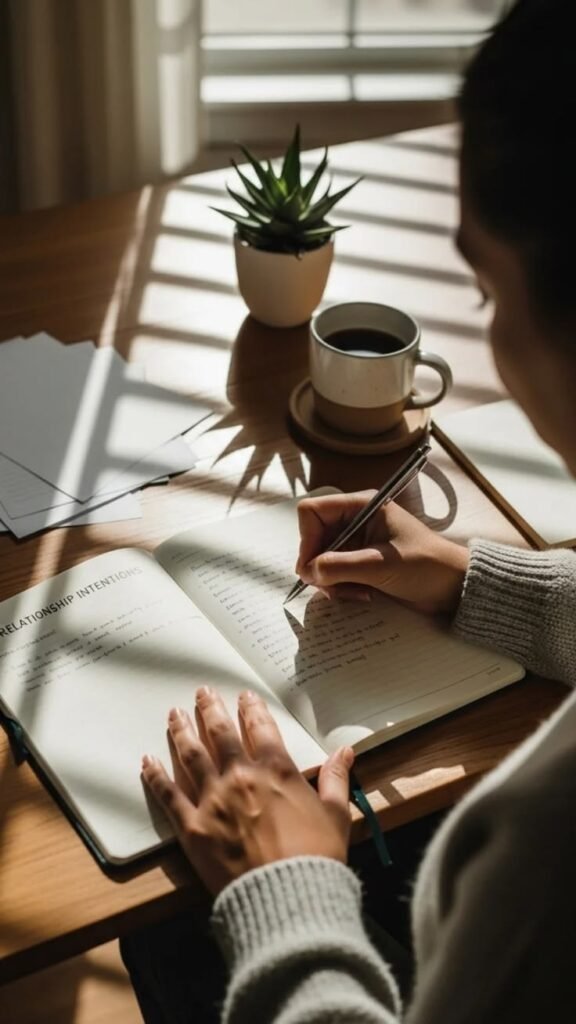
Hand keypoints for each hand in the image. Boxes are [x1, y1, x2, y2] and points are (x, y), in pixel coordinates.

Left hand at [142, 687, 353, 895]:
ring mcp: (212, 800)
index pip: (261, 727)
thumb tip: (345, 751)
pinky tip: (147, 762)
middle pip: (220, 733)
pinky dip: (156, 776)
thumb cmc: (316, 858)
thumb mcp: (336, 814)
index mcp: (276, 770)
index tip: (244, 697)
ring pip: (191, 755)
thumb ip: (336, 779)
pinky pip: (168, 795)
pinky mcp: (192, 827)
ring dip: (181, 731)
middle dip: (210, 709)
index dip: (252, 709)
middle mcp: (240, 776)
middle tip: (202, 693)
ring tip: (174, 715)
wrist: (287, 897)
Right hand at [296, 491, 468, 614]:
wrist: (452, 588)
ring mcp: (357, 544)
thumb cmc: (426, 566)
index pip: (312, 512)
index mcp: (361, 507)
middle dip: (319, 566)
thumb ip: (341, 566)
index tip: (312, 567)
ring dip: (331, 581)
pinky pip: (334, 574)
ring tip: (355, 593)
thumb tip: (309, 571)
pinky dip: (341, 588)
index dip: (306, 539)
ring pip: (321, 560)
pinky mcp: (360, 564)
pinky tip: (363, 594)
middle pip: (313, 539)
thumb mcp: (381, 565)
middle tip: (331, 587)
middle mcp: (355, 521)